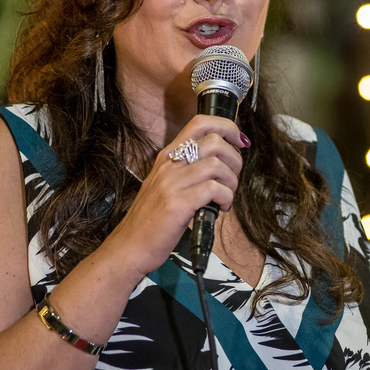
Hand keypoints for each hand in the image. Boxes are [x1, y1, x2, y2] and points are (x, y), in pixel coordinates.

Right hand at [103, 114, 248, 276]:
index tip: (240, 141)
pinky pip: (214, 189)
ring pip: (217, 165)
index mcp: (168, 156)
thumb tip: (222, 163)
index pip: (200, 123)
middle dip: (235, 160)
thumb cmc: (151, 220)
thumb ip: (189, 171)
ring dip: (232, 182)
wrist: (129, 246)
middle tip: (233, 179)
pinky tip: (221, 208)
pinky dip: (226, 198)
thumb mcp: (166, 185)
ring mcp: (171, 183)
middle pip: (215, 141)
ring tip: (226, 197)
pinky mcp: (177, 204)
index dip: (227, 127)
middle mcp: (169, 165)